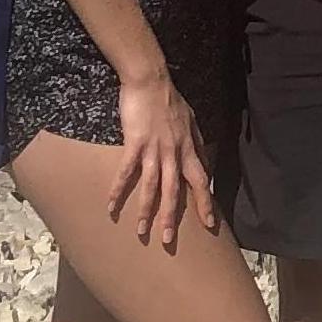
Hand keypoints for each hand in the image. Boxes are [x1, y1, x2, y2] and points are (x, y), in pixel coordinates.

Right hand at [108, 77, 219, 249]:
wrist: (151, 81)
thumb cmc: (170, 101)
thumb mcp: (191, 122)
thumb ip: (195, 143)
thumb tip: (203, 159)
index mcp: (188, 148)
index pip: (201, 181)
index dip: (205, 203)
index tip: (210, 224)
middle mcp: (174, 152)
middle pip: (176, 191)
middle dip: (173, 218)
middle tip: (168, 240)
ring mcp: (155, 149)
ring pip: (153, 186)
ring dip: (146, 211)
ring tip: (142, 232)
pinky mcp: (135, 143)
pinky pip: (127, 171)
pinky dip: (119, 190)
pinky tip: (111, 206)